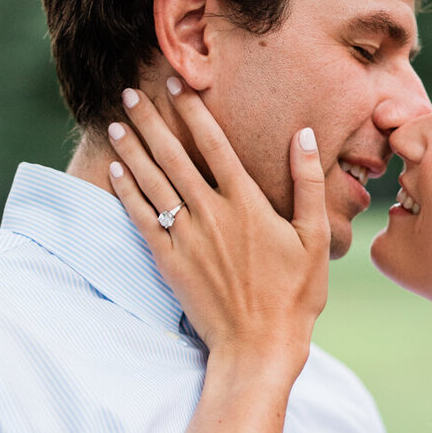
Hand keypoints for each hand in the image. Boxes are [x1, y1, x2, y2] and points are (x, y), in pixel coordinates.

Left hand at [107, 81, 329, 373]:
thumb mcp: (315, 238)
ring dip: (132, 150)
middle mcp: (212, 215)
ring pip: (153, 183)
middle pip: (174, 156)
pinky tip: (116, 171)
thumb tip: (304, 135)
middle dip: (150, 121)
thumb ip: (308, 183)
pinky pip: (143, 219)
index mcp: (247, 204)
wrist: (259, 347)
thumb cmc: (295, 295)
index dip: (193, 112)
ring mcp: (187, 239)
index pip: (215, 145)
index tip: (177, 85)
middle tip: (129, 92)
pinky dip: (128, 193)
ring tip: (116, 123)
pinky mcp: (170, 262)